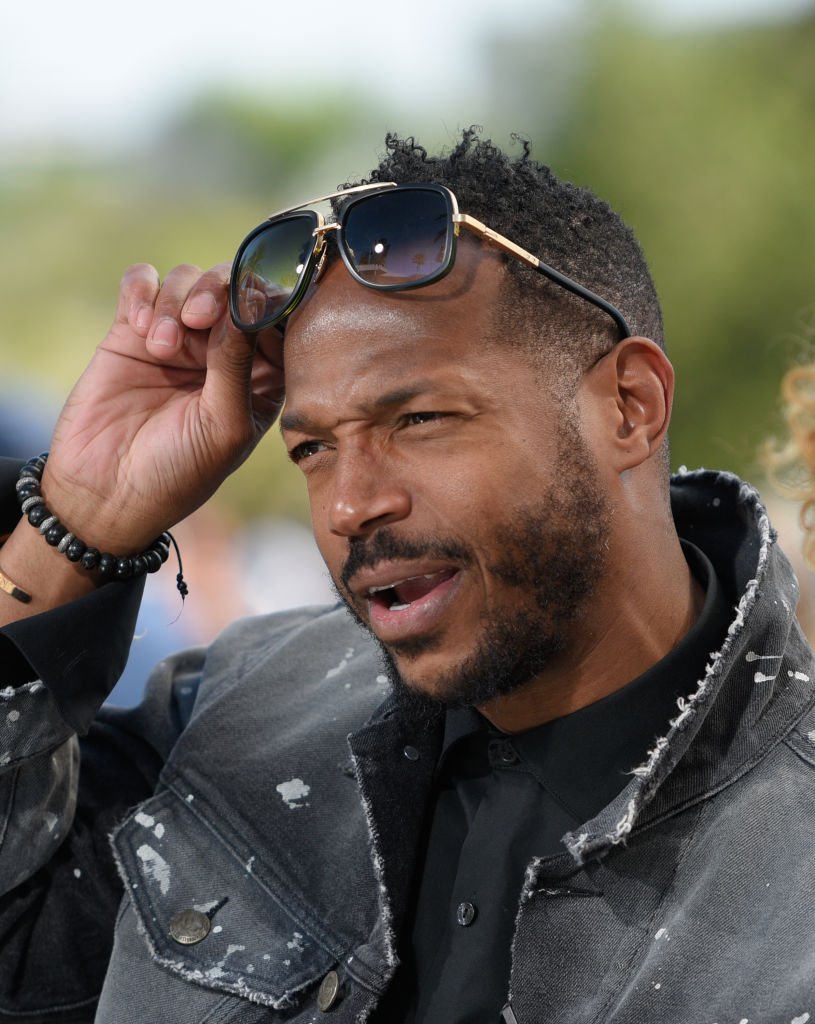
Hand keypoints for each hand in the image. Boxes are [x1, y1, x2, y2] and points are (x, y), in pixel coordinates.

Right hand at [41, 262, 284, 551]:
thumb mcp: (223, 426)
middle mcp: (223, 350)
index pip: (278, 318)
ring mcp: (178, 337)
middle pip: (234, 285)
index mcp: (261, 376)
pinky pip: (143, 282)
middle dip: (220, 290)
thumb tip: (247, 303)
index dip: (271, 299)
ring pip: (189, 278)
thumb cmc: (178, 472)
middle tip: (200, 317)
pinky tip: (141, 326)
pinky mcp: (132, 330)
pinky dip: (144, 291)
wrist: (106, 492)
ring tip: (161, 347)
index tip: (258, 300)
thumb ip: (237, 365)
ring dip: (177, 300)